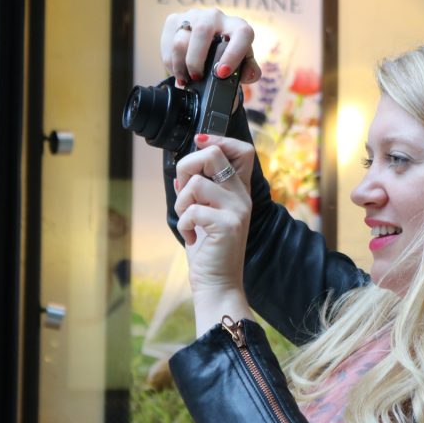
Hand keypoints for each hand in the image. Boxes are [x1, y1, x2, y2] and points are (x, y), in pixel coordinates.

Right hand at [160, 8, 261, 88]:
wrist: (209, 43)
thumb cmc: (228, 55)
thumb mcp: (242, 64)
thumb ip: (250, 71)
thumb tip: (250, 75)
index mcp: (238, 27)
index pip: (241, 34)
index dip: (232, 54)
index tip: (221, 73)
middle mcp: (216, 16)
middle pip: (202, 31)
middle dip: (196, 60)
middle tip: (197, 77)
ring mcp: (193, 15)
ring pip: (181, 39)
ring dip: (180, 64)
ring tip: (185, 78)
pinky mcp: (175, 19)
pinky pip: (168, 42)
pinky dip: (170, 61)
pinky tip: (177, 69)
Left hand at [172, 134, 255, 295]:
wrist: (218, 283)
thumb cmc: (209, 251)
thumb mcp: (203, 216)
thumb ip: (197, 194)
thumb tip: (181, 175)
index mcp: (238, 192)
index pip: (242, 150)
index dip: (219, 139)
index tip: (199, 141)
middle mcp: (241, 196)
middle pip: (212, 155)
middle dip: (186, 167)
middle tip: (184, 192)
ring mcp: (237, 209)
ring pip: (195, 184)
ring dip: (182, 203)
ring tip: (189, 221)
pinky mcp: (227, 224)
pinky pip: (192, 210)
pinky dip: (184, 224)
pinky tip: (193, 237)